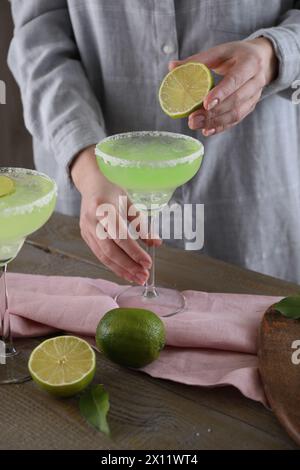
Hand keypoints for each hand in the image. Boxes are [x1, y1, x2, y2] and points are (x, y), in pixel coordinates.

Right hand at [71, 146, 159, 284]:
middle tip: (144, 277)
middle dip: (128, 266)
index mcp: (104, 209)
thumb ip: (142, 224)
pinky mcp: (85, 236)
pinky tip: (125, 272)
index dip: (134, 252)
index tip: (148, 263)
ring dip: (122, 270)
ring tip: (137, 278)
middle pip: (111, 250)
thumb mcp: (129, 203)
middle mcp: (92, 221)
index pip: (121, 236)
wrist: (90, 184)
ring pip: (104, 256)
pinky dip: (113, 266)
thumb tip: (157, 243)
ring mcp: (86, 230)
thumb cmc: (112, 192)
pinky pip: (99, 255)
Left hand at [169, 38, 277, 135]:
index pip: (236, 80)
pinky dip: (221, 127)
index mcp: (249, 62)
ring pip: (237, 113)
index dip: (221, 93)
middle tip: (193, 119)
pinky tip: (207, 130)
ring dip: (215, 122)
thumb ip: (197, 60)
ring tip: (196, 124)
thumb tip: (172, 66)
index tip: (205, 104)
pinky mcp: (250, 106)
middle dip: (214, 112)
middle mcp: (256, 80)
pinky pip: (236, 120)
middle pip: (236, 100)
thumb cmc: (235, 55)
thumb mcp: (219, 52)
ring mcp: (255, 96)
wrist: (261, 59)